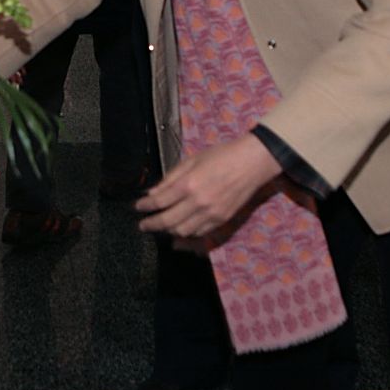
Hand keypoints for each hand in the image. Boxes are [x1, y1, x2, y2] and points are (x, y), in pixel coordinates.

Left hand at [136, 134, 293, 238]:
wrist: (251, 163)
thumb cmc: (220, 156)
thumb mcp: (192, 160)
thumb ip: (171, 178)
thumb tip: (152, 193)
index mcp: (189, 184)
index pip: (160, 201)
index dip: (145, 206)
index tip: (137, 207)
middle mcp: (199, 203)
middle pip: (168, 221)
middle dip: (151, 224)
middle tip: (142, 225)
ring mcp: (211, 214)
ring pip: (183, 231)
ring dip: (168, 230)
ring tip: (160, 226)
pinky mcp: (222, 220)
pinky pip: (200, 233)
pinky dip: (187, 233)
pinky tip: (180, 229)